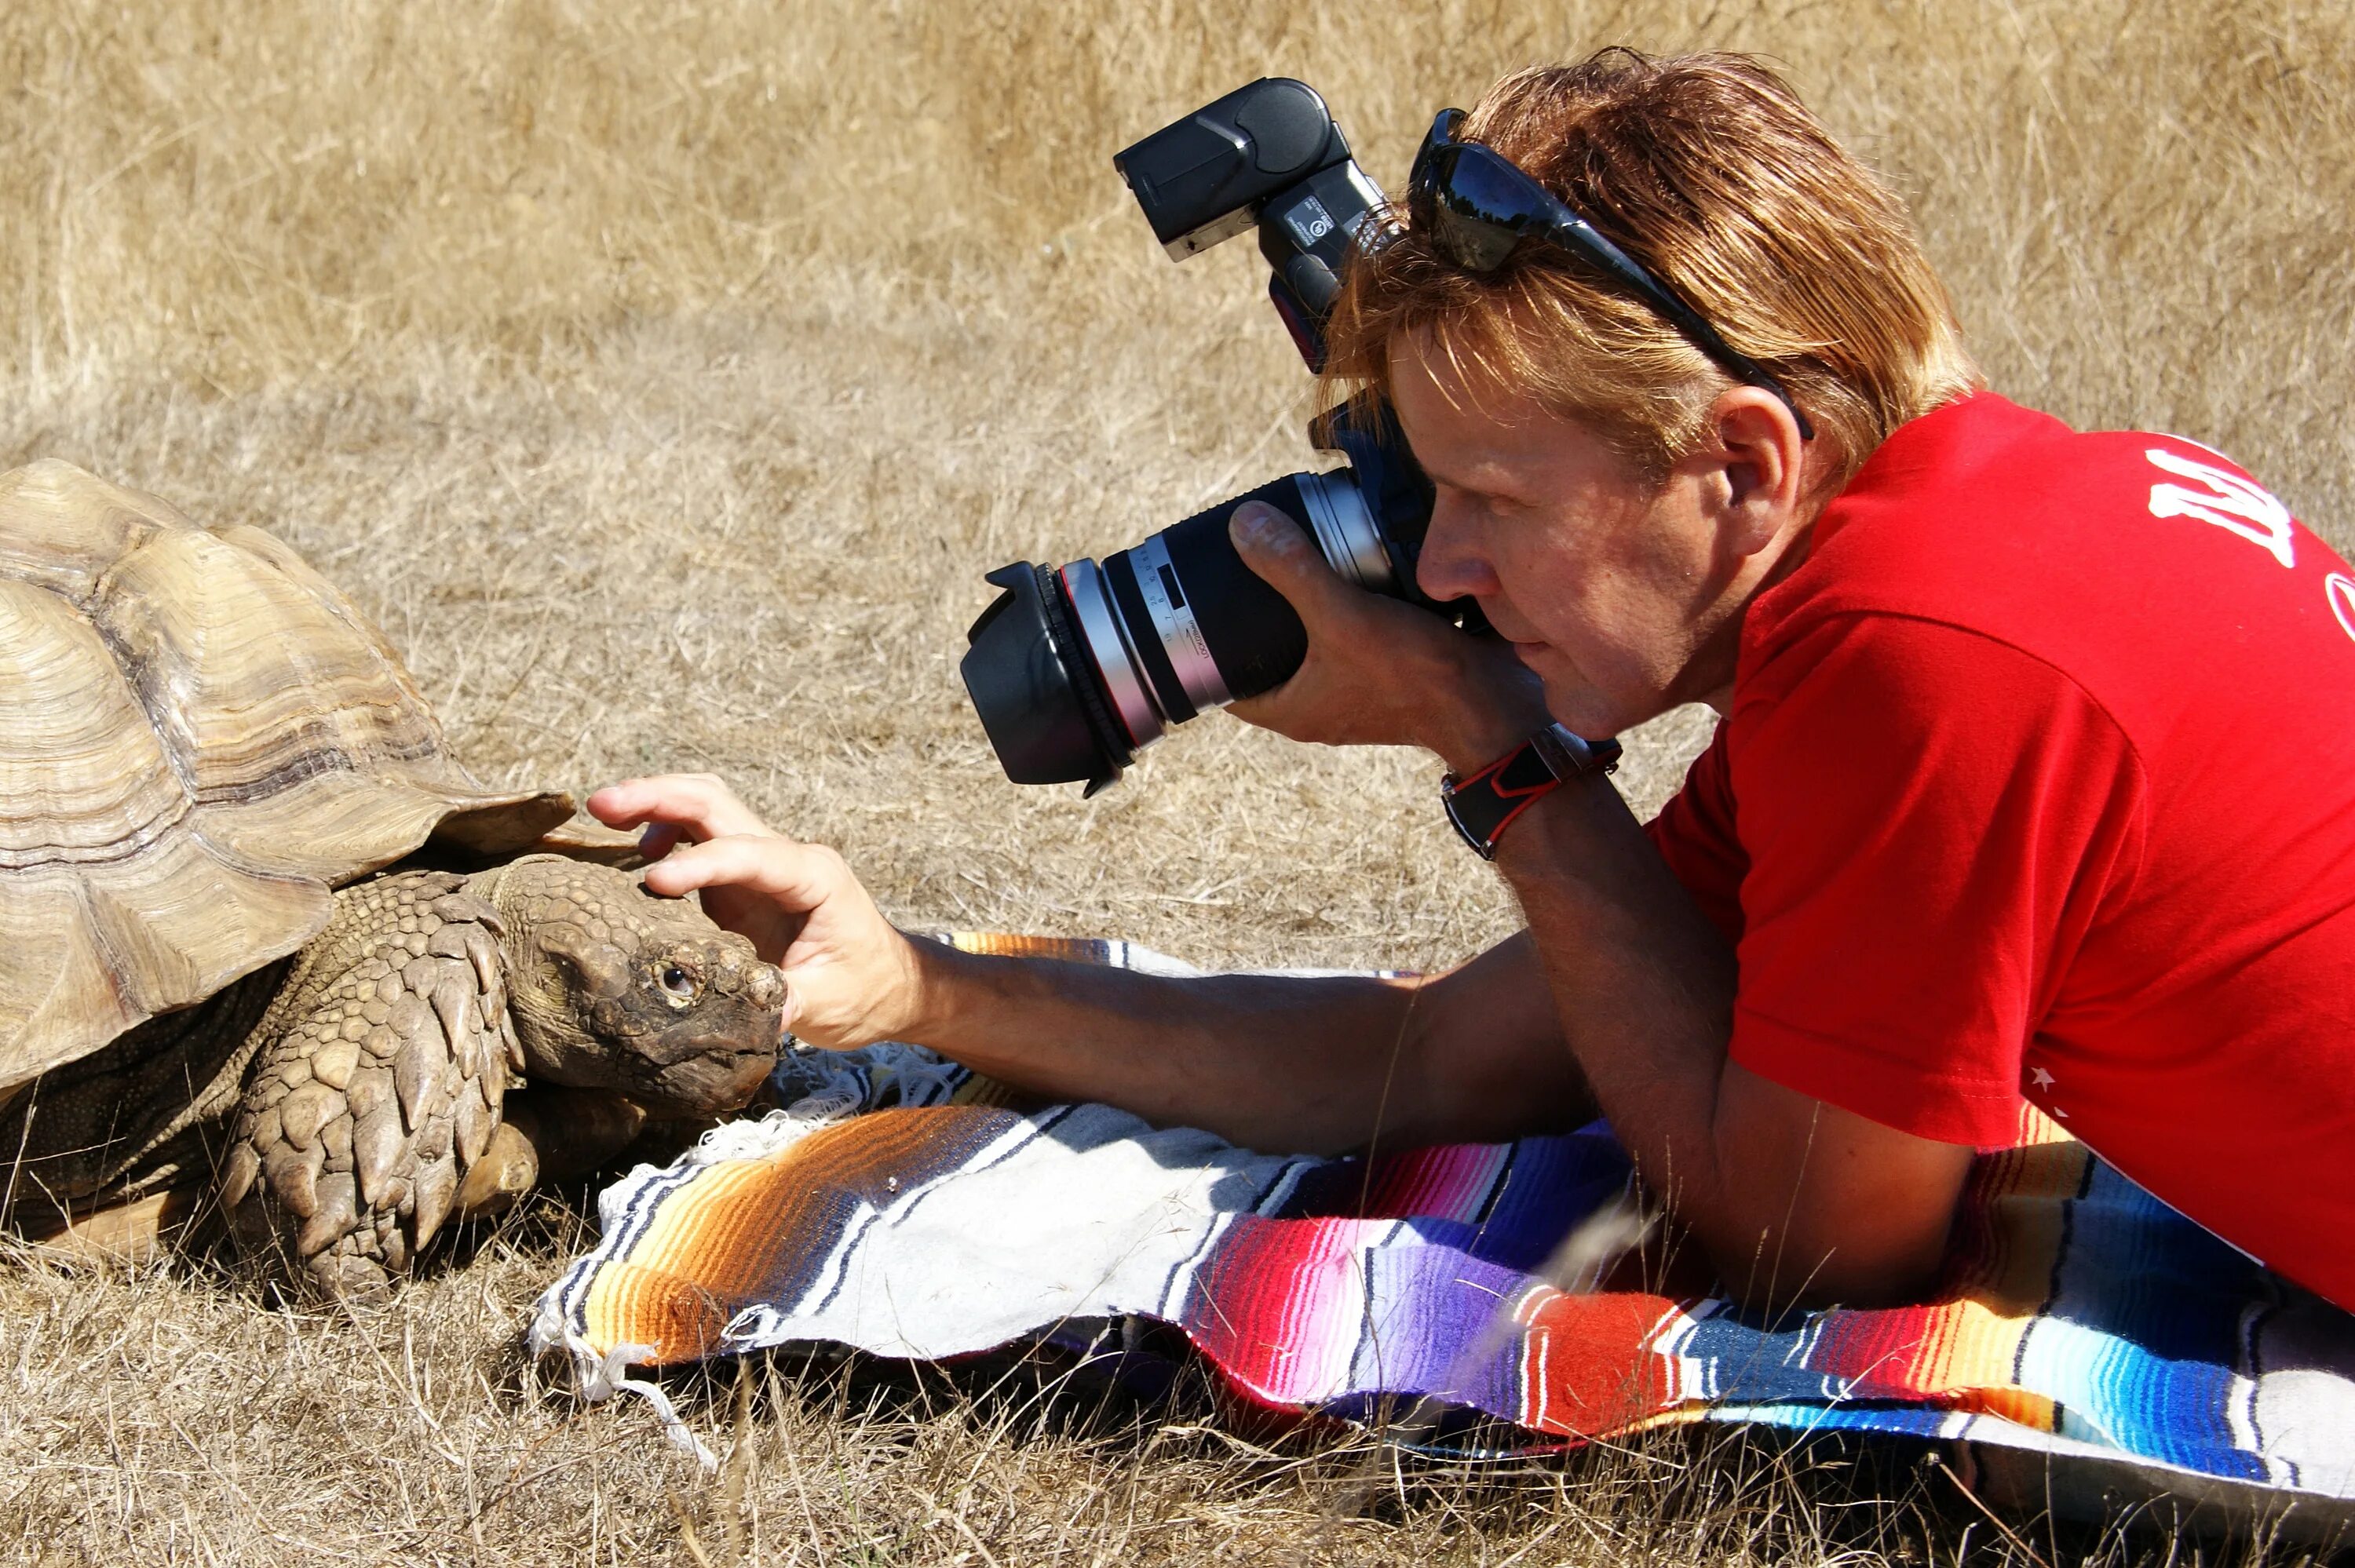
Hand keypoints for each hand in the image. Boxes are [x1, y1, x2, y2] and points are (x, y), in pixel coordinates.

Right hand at [585, 774, 924, 1049]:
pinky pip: (697, 841)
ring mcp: (760, 866)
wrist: (888, 986)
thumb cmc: (865, 990)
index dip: (699, 863)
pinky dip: (663, 833)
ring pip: (704, 809)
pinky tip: (638, 855)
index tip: (654, 881)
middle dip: (660, 796)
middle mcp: (785, 858)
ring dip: (655, 803)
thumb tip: (742, 1014)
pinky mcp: (739, 884)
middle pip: (716, 804)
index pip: (748, 854)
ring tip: (604, 812)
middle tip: (602, 803)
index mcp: (813, 876)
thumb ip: (786, 1003)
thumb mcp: (829, 1004)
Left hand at [1224, 502, 1548, 770]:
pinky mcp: (1387, 676)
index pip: (1223, 681)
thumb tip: (1243, 526)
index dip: (1204, 642)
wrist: (1494, 706)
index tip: (1198, 597)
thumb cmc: (1417, 677)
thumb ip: (1294, 571)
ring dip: (1304, 607)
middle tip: (1249, 562)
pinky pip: (1350, 638)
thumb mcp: (1344, 615)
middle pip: (1265, 656)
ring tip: (1295, 556)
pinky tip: (1350, 566)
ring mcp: (1353, 694)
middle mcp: (1317, 707)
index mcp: (1290, 710)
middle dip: (1257, 613)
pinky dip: (1345, 607)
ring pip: (1310, 645)